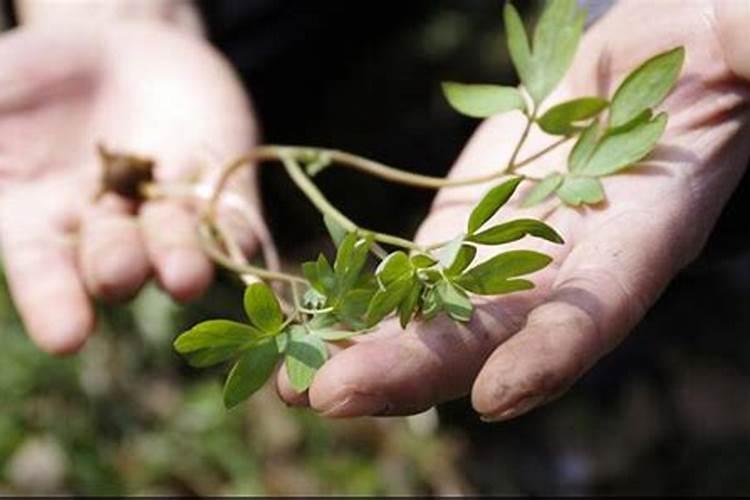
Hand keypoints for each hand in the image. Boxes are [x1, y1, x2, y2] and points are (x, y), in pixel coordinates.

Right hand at [0, 21, 258, 353]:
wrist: (122, 45)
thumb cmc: (41, 77)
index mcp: (44, 223)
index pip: (45, 274)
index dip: (54, 304)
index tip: (67, 337)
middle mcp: (108, 230)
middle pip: (113, 260)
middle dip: (116, 267)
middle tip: (116, 272)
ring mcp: (168, 212)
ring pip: (177, 245)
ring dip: (181, 258)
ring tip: (184, 274)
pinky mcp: (221, 188)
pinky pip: (233, 216)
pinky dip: (239, 231)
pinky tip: (247, 246)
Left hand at [276, 0, 749, 418]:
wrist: (641, 65)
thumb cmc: (705, 51)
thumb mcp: (737, 44)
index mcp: (643, 234)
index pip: (598, 307)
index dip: (551, 352)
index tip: (492, 395)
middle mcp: (568, 266)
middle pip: (490, 335)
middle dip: (414, 370)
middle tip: (330, 398)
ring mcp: (507, 253)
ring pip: (437, 318)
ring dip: (365, 353)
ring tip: (291, 383)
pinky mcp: (462, 228)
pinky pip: (411, 276)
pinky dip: (361, 304)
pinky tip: (304, 323)